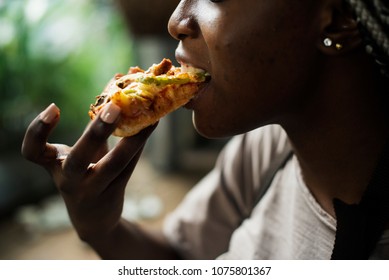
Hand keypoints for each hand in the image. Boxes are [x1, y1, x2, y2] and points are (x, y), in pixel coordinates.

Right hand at [21, 103, 156, 240]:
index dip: (38, 130)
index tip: (54, 107)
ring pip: (115, 164)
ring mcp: (93, 190)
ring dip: (132, 139)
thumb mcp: (81, 155)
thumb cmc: (84, 176)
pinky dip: (140, 144)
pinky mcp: (114, 192)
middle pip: (78, 160)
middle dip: (96, 133)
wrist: (93, 219)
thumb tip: (116, 86)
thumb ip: (94, 128)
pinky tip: (153, 124)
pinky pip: (129, 165)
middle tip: (114, 107)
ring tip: (149, 116)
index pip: (32, 152)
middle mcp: (70, 180)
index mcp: (54, 166)